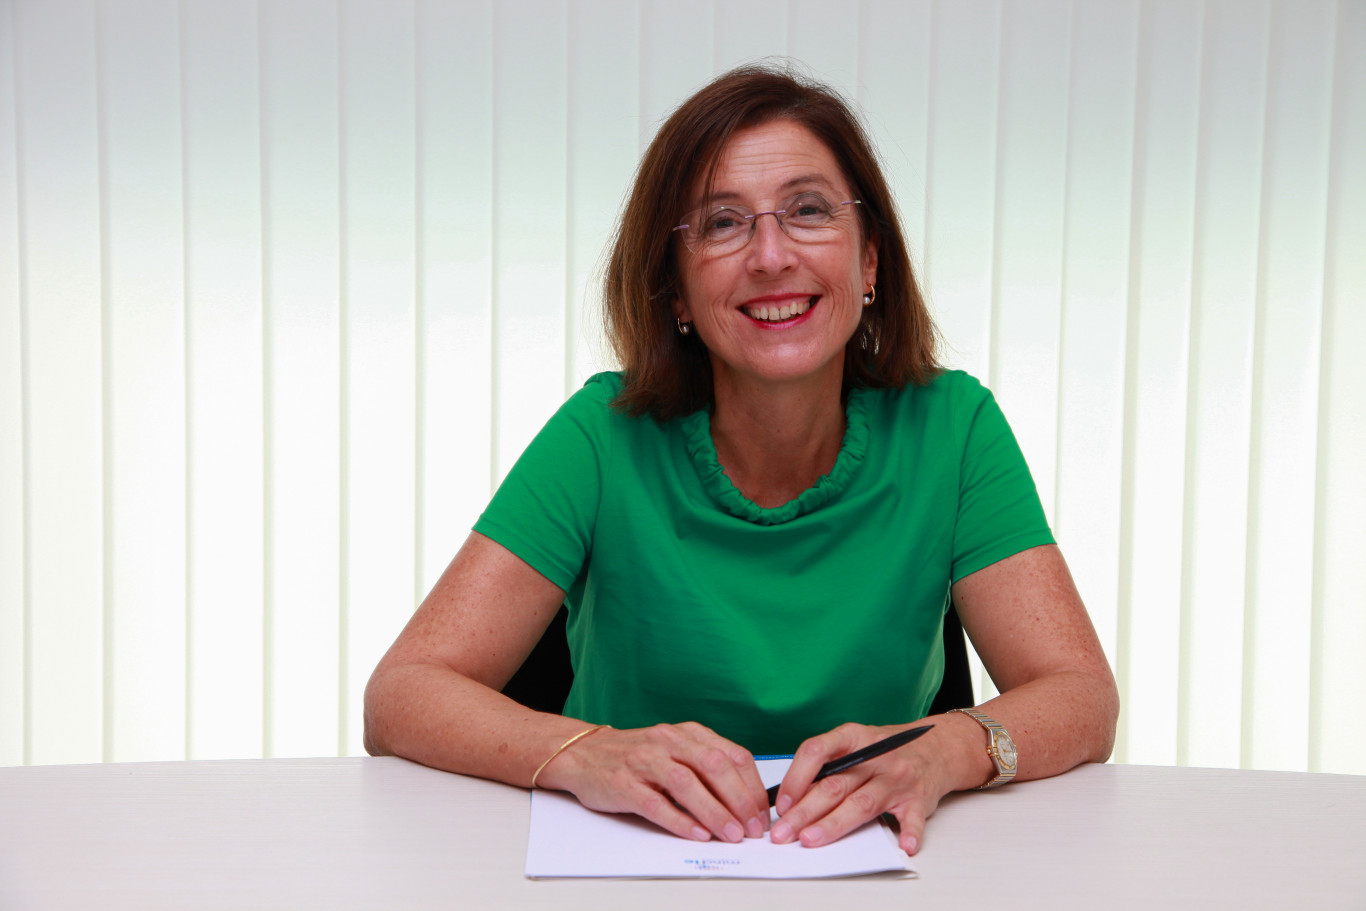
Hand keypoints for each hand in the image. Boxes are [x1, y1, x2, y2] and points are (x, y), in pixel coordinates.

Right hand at [534, 722, 769, 842]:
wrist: (584, 753)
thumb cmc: (637, 756)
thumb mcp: (676, 750)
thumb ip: (706, 766)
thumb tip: (744, 801)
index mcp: (688, 733)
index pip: (732, 755)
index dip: (752, 786)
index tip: (761, 813)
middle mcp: (668, 742)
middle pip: (714, 766)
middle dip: (739, 800)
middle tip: (751, 828)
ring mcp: (644, 761)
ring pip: (686, 784)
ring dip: (713, 811)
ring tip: (730, 834)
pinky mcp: (623, 784)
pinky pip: (655, 803)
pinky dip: (679, 820)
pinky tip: (696, 834)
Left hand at [769, 721, 947, 853]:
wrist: (936, 748)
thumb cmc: (885, 751)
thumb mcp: (855, 744)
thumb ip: (828, 766)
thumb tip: (790, 799)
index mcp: (853, 737)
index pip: (817, 751)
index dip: (796, 778)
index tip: (781, 804)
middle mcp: (875, 755)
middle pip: (834, 785)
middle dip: (804, 812)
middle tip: (783, 833)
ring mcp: (898, 777)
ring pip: (861, 803)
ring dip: (834, 824)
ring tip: (811, 840)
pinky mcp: (919, 798)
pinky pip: (913, 818)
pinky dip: (909, 832)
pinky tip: (902, 846)